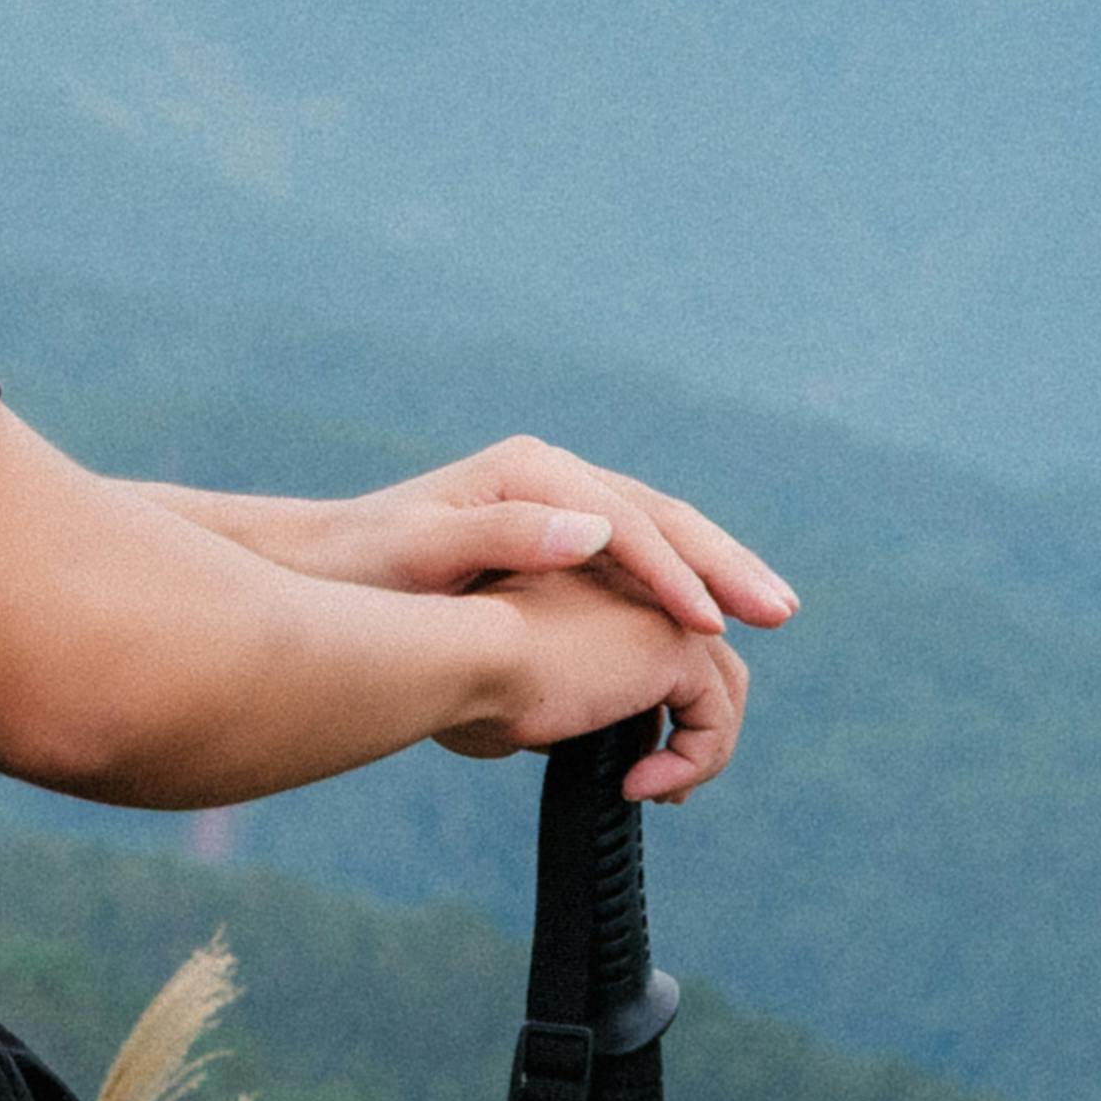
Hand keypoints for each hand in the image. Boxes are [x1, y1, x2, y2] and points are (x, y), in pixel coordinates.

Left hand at [336, 434, 795, 637]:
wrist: (322, 562)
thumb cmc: (361, 568)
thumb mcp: (417, 554)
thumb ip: (501, 538)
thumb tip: (594, 532)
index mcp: (531, 472)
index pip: (625, 523)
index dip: (673, 575)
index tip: (710, 628)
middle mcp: (556, 475)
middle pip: (660, 512)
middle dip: (722, 563)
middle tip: (779, 611)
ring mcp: (562, 498)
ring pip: (662, 526)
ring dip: (718, 566)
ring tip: (770, 608)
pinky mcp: (560, 529)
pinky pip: (642, 549)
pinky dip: (686, 577)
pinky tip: (713, 613)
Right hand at [439, 563, 750, 801]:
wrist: (458, 654)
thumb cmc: (459, 669)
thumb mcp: (515, 679)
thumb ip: (561, 695)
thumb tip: (579, 744)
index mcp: (602, 579)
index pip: (661, 646)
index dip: (661, 711)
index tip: (636, 764)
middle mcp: (641, 584)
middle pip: (709, 666)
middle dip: (696, 733)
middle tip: (662, 783)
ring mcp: (664, 609)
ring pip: (721, 695)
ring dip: (696, 755)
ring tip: (650, 789)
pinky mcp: (675, 645)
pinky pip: (713, 722)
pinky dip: (689, 765)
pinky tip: (637, 785)